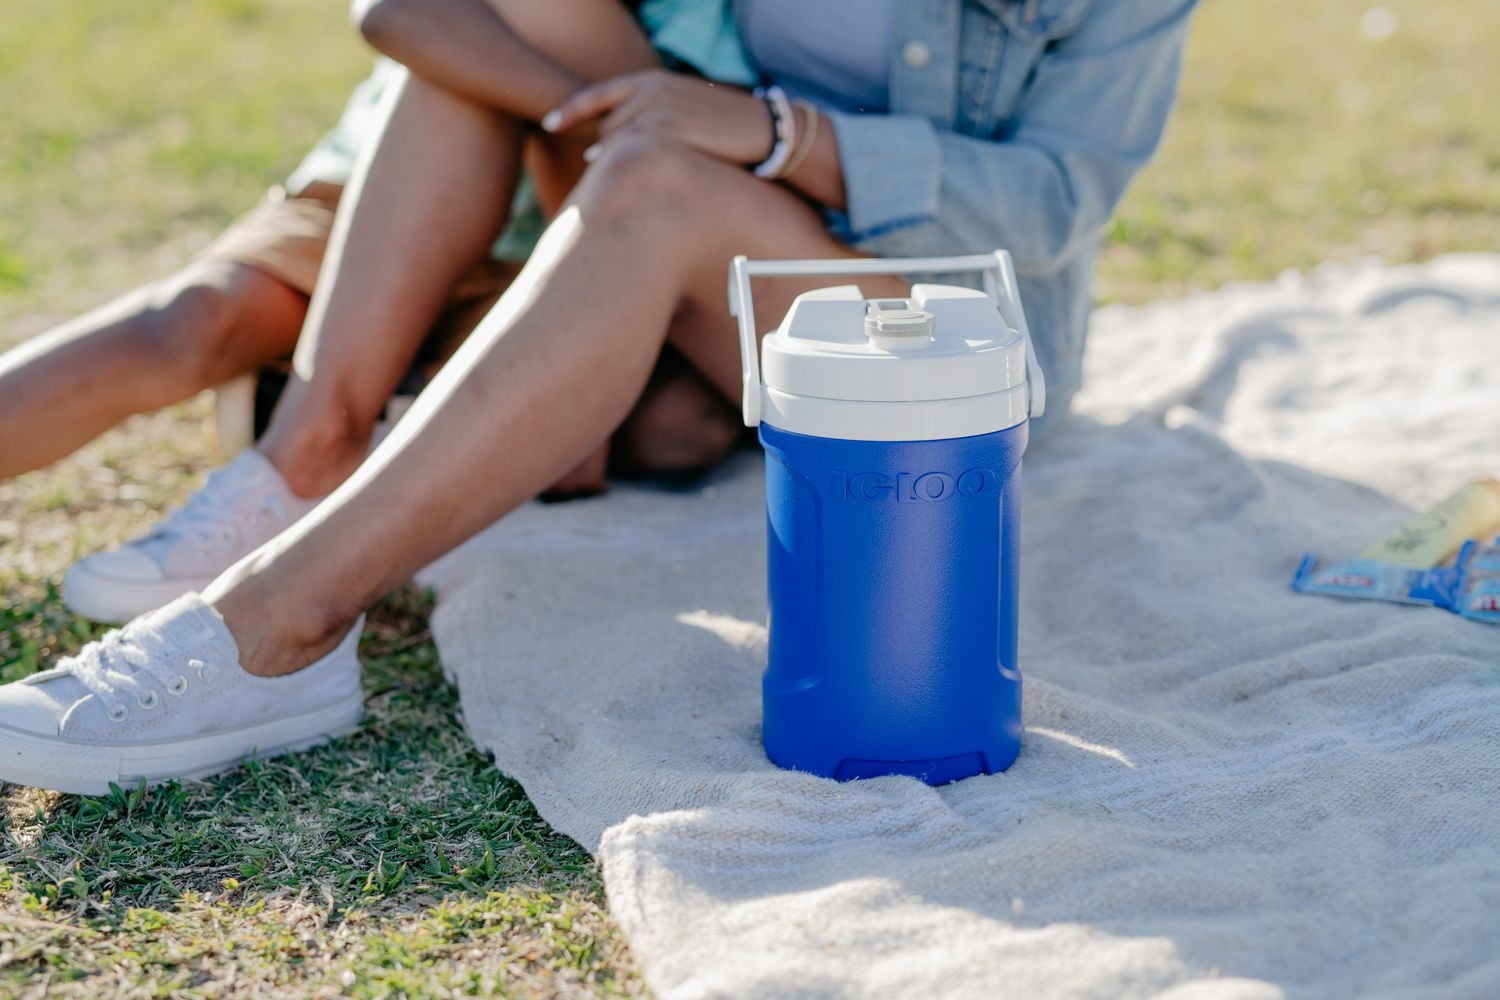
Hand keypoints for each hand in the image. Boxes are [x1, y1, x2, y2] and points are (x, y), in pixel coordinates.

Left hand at [542, 70, 774, 165]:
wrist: (764, 131)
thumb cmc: (724, 126)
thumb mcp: (683, 108)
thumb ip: (650, 115)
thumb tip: (615, 141)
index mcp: (651, 81)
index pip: (599, 95)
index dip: (571, 110)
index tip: (549, 124)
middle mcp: (649, 92)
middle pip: (606, 128)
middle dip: (603, 152)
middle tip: (599, 178)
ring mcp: (657, 112)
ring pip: (615, 144)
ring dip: (611, 166)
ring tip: (615, 188)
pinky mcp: (668, 133)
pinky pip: (631, 155)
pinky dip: (622, 170)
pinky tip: (627, 186)